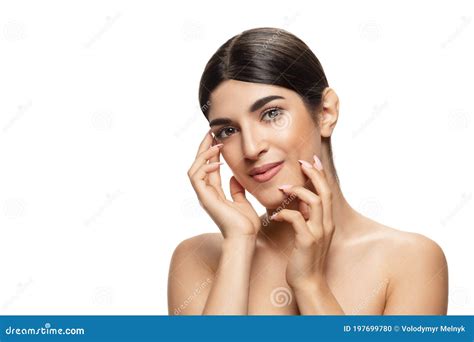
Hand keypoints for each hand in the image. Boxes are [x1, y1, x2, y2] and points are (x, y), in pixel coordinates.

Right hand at [187, 130, 260, 238]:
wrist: (245, 238)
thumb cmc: (246, 225)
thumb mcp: (243, 202)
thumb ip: (237, 190)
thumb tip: (235, 177)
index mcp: (214, 194)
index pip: (209, 168)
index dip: (211, 153)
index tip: (218, 139)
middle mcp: (206, 194)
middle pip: (198, 165)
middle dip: (203, 148)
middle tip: (211, 133)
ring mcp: (203, 196)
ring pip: (194, 169)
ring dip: (203, 154)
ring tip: (215, 143)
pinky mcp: (205, 199)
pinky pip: (197, 178)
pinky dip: (204, 167)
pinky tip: (217, 161)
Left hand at [270, 155, 334, 288]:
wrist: (308, 282)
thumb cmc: (304, 257)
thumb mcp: (308, 234)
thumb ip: (306, 217)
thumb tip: (296, 202)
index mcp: (326, 221)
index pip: (327, 192)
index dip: (320, 175)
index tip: (312, 160)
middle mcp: (326, 224)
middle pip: (325, 192)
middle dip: (314, 174)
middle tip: (302, 162)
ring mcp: (318, 232)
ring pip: (316, 202)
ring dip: (299, 191)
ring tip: (283, 188)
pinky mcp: (307, 241)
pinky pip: (297, 220)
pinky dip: (285, 213)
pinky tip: (274, 214)